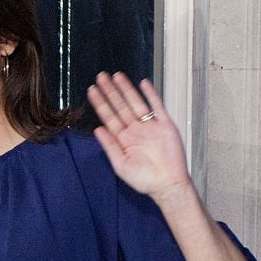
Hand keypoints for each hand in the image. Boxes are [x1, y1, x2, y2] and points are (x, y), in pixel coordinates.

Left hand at [87, 72, 191, 200]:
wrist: (168, 184)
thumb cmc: (144, 180)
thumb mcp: (121, 164)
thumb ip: (109, 146)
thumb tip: (97, 129)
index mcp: (123, 139)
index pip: (108, 116)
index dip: (100, 103)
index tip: (92, 91)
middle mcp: (135, 130)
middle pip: (120, 106)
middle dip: (110, 91)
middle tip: (101, 77)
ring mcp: (149, 126)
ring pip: (135, 103)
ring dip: (126, 89)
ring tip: (116, 76)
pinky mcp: (165, 126)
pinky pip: (157, 106)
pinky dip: (150, 95)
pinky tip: (143, 84)